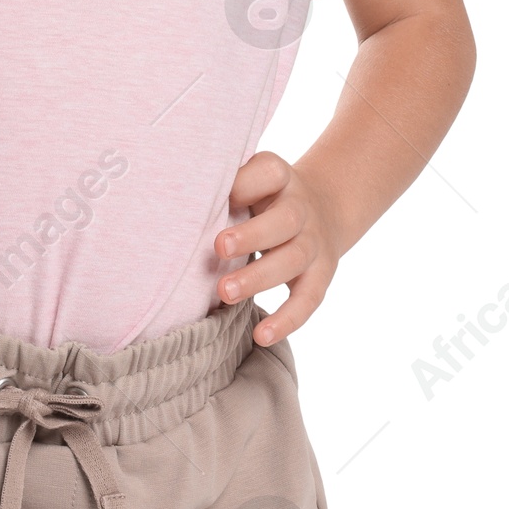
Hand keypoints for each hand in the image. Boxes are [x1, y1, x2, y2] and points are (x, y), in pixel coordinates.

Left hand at [213, 151, 343, 346]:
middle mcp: (302, 208)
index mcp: (280, 177)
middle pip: (285, 220)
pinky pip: (308, 300)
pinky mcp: (321, 275)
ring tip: (225, 293)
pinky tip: (260, 335)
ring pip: (293, 260)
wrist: (324, 206)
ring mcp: (314, 243)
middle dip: (252, 236)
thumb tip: (183, 199)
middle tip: (218, 248)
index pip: (269, 173)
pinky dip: (286, 320)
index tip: (218, 195)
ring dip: (258, 278)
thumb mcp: (252, 177)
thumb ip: (227, 184)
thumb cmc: (266, 194)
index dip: (246, 183)